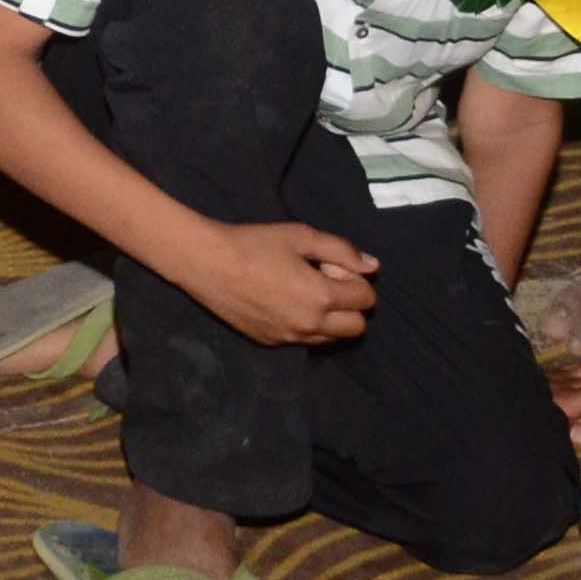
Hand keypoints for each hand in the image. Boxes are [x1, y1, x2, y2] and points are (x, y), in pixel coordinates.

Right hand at [181, 216, 379, 347]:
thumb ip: (341, 250)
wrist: (207, 263)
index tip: (329, 265)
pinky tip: (283, 301)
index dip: (354, 278)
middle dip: (350, 305)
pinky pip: (305, 340)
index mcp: (322, 296)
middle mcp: (310, 324)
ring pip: (332, 339)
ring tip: (303, 293)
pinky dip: (307, 325)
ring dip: (331, 319)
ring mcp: (291, 338)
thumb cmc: (254, 243)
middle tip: (323, 281)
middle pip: (357, 327)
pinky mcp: (272, 342)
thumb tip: (373, 267)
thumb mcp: (301, 236)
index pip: (366, 299)